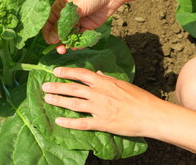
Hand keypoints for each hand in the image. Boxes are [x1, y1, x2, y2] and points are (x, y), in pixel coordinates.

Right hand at [42, 0, 121, 53]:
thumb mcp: (72, 10)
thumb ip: (61, 26)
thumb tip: (52, 39)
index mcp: (59, 7)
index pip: (49, 23)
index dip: (48, 33)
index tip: (50, 42)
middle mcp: (67, 15)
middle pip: (59, 31)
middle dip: (59, 41)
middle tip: (60, 50)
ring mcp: (77, 21)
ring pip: (69, 36)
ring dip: (68, 43)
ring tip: (69, 48)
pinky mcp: (87, 26)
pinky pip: (80, 37)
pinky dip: (79, 42)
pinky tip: (78, 45)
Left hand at [42, 67, 164, 136]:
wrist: (150, 114)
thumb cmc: (139, 97)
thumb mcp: (123, 83)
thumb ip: (108, 79)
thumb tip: (98, 74)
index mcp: (104, 82)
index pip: (81, 74)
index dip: (67, 72)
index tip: (55, 71)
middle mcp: (99, 93)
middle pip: (73, 88)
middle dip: (56, 87)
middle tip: (44, 86)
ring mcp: (99, 108)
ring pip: (74, 103)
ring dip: (58, 101)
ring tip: (47, 99)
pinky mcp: (102, 123)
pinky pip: (81, 123)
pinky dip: (68, 122)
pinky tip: (58, 121)